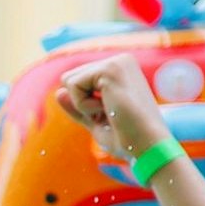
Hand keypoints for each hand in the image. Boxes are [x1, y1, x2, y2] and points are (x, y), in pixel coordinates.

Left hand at [56, 57, 170, 163]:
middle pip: (69, 78)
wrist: (146, 145)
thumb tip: (58, 92)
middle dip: (81, 103)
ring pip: (69, 81)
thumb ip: (78, 107)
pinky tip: (109, 108)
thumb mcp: (96, 121)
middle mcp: (120, 60)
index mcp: (121, 70)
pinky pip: (73, 86)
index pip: (78, 82)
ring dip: (83, 105)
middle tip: (110, 114)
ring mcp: (116, 62)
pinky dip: (84, 105)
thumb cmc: (127, 137)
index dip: (84, 106)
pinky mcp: (109, 68)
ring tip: (111, 111)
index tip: (111, 114)